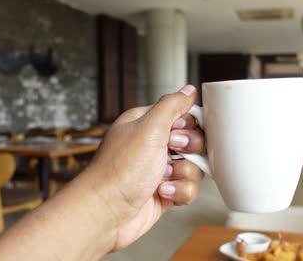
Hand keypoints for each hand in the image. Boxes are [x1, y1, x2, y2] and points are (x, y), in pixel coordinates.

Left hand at [83, 85, 204, 251]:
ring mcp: (160, 170)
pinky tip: (162, 192)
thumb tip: (188, 91)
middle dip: (188, 151)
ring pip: (194, 167)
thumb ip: (172, 105)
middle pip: (193, 142)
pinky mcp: (165, 191)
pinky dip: (179, 192)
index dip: (187, 125)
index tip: (177, 131)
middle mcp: (154, 146)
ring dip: (183, 174)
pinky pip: (189, 188)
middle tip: (172, 152)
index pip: (182, 116)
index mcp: (147, 124)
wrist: (108, 212)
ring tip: (162, 177)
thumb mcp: (149, 127)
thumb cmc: (119, 170)